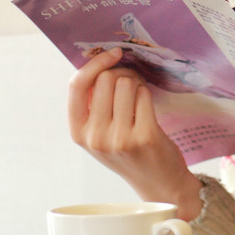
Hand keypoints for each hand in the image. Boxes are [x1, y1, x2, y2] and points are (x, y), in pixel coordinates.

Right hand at [67, 47, 202, 219]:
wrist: (158, 181)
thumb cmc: (128, 150)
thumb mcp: (100, 132)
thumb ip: (94, 104)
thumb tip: (100, 60)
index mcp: (79, 132)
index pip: (76, 85)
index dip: (94, 63)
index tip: (113, 53)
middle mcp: (94, 137)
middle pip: (105, 79)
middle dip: (122, 73)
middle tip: (132, 84)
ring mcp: (118, 138)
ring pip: (126, 83)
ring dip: (136, 83)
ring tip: (140, 98)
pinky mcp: (143, 136)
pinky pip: (143, 94)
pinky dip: (147, 94)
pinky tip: (148, 107)